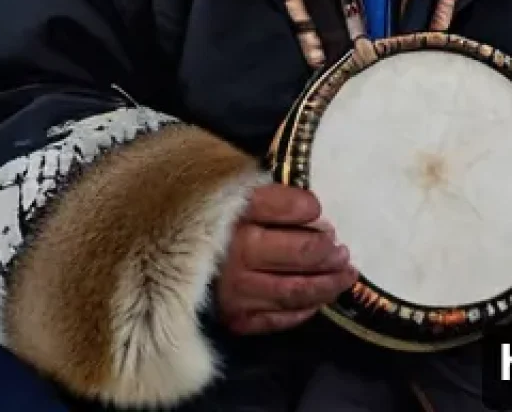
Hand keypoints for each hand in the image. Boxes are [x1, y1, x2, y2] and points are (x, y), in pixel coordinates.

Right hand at [215, 183, 358, 334]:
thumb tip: (313, 211)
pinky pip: (279, 318)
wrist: (165, 260)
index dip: (310, 208)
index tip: (319, 212)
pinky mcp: (235, 318)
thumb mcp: (236, 193)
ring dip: (327, 284)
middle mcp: (236, 253)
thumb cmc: (209, 222)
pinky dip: (304, 309)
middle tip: (344, 252)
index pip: (287, 207)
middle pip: (301, 253)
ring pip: (296, 290)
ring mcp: (236, 290)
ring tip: (345, 275)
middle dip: (330, 252)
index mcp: (237, 213)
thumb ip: (274, 197)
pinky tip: (317, 299)